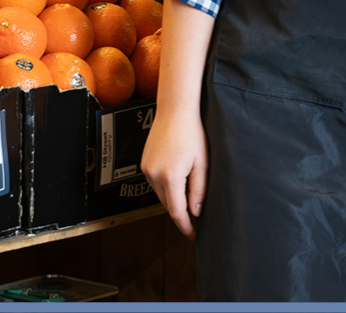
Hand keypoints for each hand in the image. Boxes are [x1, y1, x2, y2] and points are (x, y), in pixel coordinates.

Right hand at [140, 107, 207, 239]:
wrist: (175, 110)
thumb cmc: (192, 132)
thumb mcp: (202, 162)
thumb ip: (199, 189)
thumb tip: (196, 212)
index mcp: (170, 177)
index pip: (177, 212)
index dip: (186, 226)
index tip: (194, 234)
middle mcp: (154, 175)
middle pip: (168, 205)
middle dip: (181, 211)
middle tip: (196, 212)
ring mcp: (146, 170)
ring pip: (161, 195)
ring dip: (173, 198)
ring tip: (188, 188)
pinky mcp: (143, 164)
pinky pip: (155, 183)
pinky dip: (166, 186)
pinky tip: (177, 175)